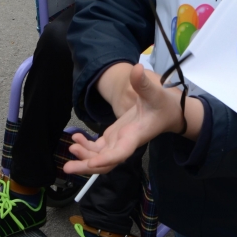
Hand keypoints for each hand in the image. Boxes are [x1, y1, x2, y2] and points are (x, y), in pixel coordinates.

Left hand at [63, 64, 203, 174]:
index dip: (106, 159)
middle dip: (87, 166)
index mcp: (135, 136)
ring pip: (100, 157)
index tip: (92, 163)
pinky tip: (76, 140)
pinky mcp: (114, 137)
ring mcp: (119, 141)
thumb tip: (137, 68)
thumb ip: (143, 83)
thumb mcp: (155, 93)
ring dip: (84, 157)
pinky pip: (99, 149)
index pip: (120, 153)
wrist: (169, 113)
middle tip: (68, 167)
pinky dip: (86, 147)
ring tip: (70, 148)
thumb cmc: (163, 105)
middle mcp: (125, 143)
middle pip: (106, 162)